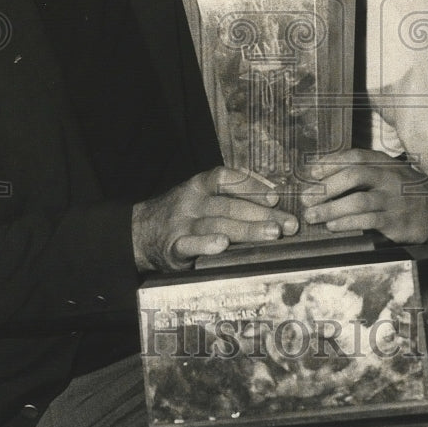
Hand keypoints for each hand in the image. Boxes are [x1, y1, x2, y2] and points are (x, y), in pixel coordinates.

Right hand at [132, 167, 298, 271]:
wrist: (139, 232)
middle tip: (287, 224)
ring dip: (246, 229)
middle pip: (229, 205)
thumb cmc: (184, 214)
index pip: (226, 178)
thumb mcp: (202, 196)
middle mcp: (192, 201)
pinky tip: (222, 245)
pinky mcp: (172, 248)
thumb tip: (272, 193)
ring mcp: (181, 224)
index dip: (251, 185)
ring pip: (216, 224)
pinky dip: (205, 244)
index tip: (275, 197)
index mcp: (200, 185)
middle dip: (262, 215)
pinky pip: (189, 244)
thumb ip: (231, 193)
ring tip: (271, 233)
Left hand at [299, 148, 427, 243]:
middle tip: (306, 198)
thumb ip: (362, 169)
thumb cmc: (405, 190)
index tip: (311, 173)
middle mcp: (389, 178)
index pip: (353, 157)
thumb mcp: (388, 171)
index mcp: (383, 163)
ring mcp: (393, 200)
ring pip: (358, 201)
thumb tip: (321, 175)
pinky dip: (347, 223)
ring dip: (330, 209)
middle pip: (353, 176)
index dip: (329, 163)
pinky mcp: (396, 222)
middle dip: (325, 187)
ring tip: (312, 215)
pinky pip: (367, 221)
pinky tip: (332, 226)